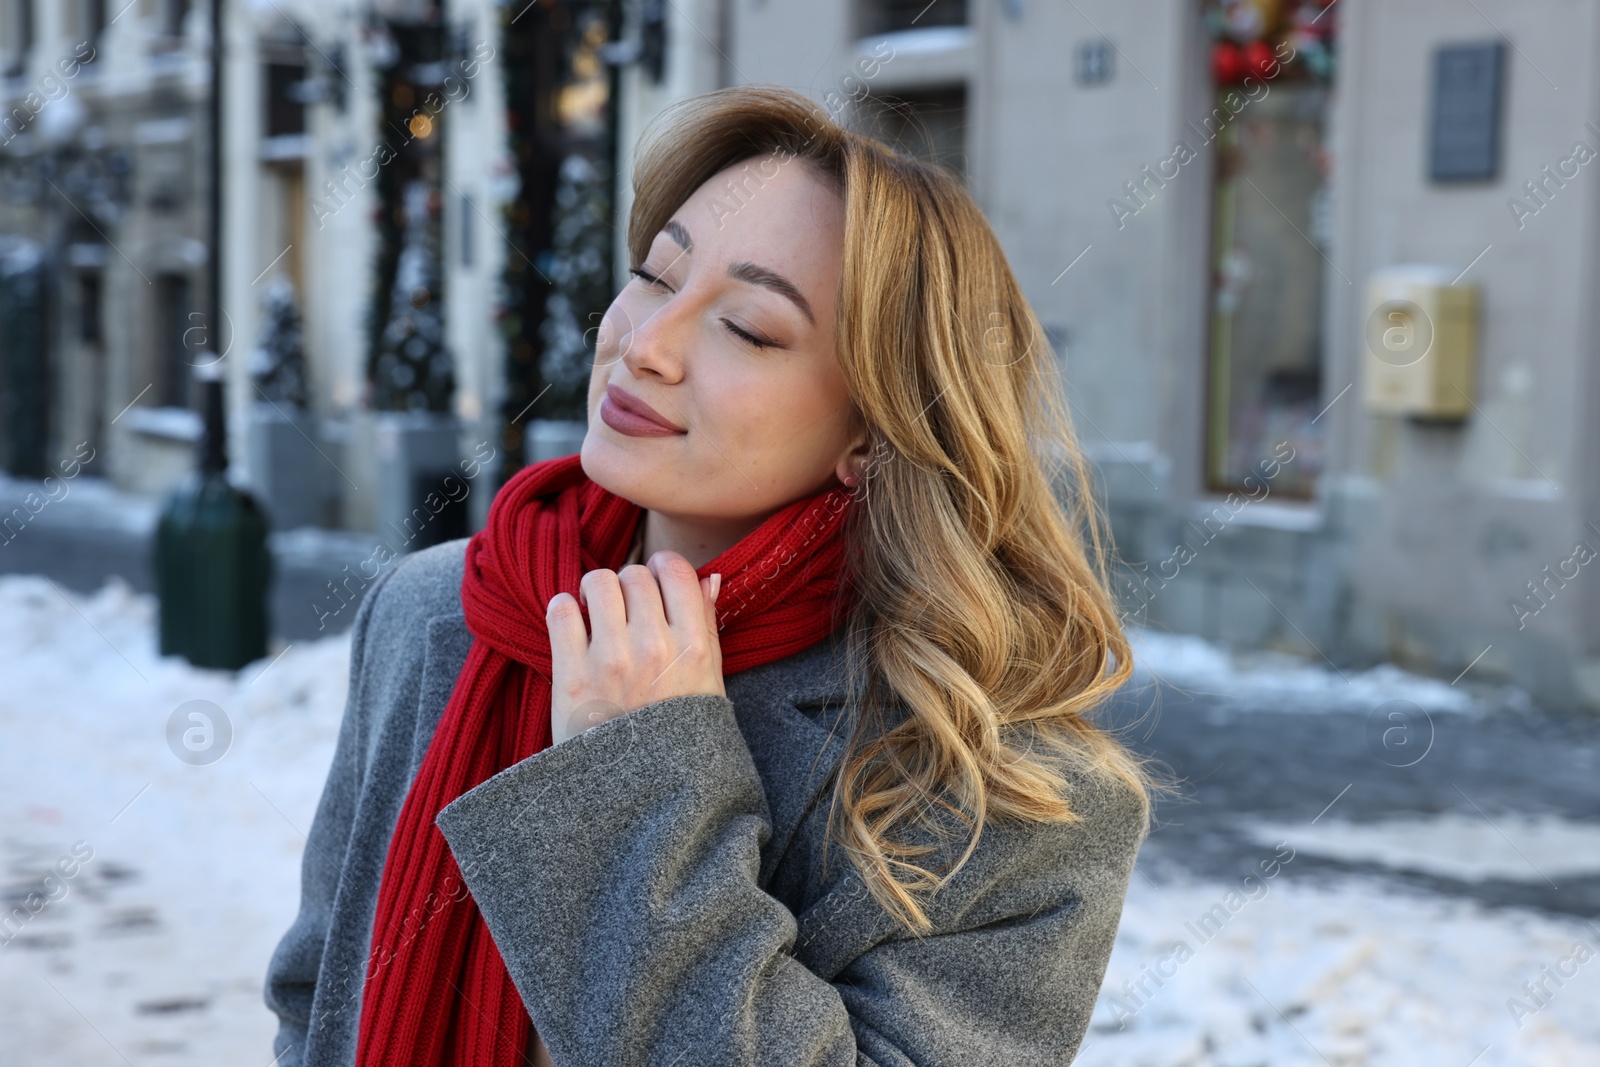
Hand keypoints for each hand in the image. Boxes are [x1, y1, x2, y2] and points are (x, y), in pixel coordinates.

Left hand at [545, 550, 724, 745]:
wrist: (635, 794)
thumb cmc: (675, 737)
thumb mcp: (708, 684)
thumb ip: (707, 627)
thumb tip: (711, 578)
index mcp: (693, 648)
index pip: (677, 571)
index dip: (663, 568)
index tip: (655, 581)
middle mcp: (654, 648)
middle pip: (634, 574)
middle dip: (629, 585)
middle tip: (624, 609)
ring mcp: (610, 660)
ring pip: (598, 581)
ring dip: (595, 591)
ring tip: (596, 612)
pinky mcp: (570, 675)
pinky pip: (561, 609)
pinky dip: (565, 610)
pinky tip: (574, 627)